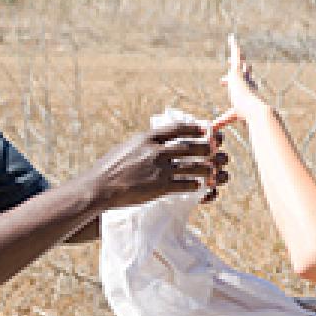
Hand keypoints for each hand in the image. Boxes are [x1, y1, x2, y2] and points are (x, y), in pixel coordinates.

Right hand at [86, 120, 229, 208]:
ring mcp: (159, 169)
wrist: (100, 187)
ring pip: (192, 166)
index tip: (205, 129)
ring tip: (213, 170)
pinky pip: (184, 184)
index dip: (194, 128)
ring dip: (206, 168)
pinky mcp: (160, 187)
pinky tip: (199, 186)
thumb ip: (144, 144)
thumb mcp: (127, 148)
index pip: (176, 129)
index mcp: (146, 138)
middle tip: (216, 149)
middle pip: (189, 146)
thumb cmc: (109, 168)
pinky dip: (194, 185)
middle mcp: (155, 151)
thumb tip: (156, 140)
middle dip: (206, 148)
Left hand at [213, 34, 268, 132]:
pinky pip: (237, 55)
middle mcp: (247, 83)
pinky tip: (231, 38)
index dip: (236, 84)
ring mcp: (243, 76)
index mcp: (246, 93)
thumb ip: (220, 122)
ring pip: (240, 61)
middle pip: (243, 73)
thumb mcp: (229, 118)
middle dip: (240, 68)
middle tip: (234, 63)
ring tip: (233, 44)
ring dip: (237, 53)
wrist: (255, 110)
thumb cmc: (246, 116)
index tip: (229, 81)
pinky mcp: (239, 71)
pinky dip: (234, 46)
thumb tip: (211, 131)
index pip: (242, 86)